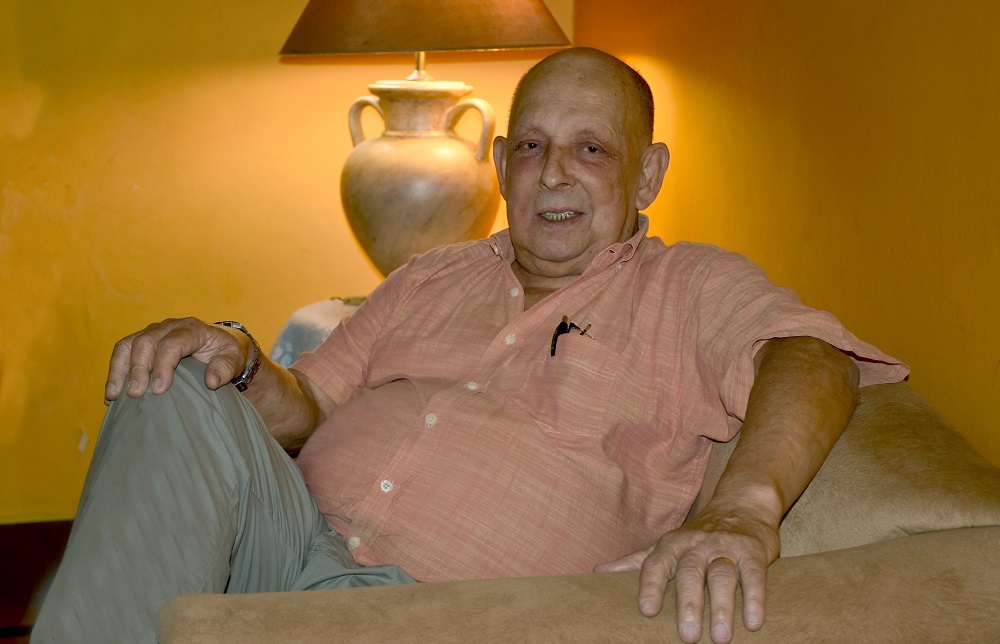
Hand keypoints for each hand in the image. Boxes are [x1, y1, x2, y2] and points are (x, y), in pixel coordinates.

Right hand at [104, 317, 249, 402]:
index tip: (159, 389)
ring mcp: (153, 332)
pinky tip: (111, 394)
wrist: (219, 343)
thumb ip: (225, 368)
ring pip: (128, 345)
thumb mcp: (234, 358)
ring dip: (118, 370)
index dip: (163, 365)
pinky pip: (123, 352)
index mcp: (192, 329)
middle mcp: (169, 327)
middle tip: (135, 394)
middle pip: (146, 342)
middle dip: (138, 369)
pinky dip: (115, 371)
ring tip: (114, 395)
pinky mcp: (142, 341)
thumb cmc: (225, 352)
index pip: (173, 343)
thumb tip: (211, 382)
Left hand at [595, 505, 779, 643]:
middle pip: (690, 575)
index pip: (657, 564)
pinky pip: (754, 575)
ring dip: (722, 608)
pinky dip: (755, 598)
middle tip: (688, 637)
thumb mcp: (666, 545)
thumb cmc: (697, 536)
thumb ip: (637, 561)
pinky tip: (754, 622)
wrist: (741, 506)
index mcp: (671, 545)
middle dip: (688, 606)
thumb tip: (597, 572)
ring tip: (720, 638)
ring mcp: (725, 547)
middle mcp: (696, 545)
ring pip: (722, 577)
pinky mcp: (753, 551)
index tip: (648, 610)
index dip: (652, 586)